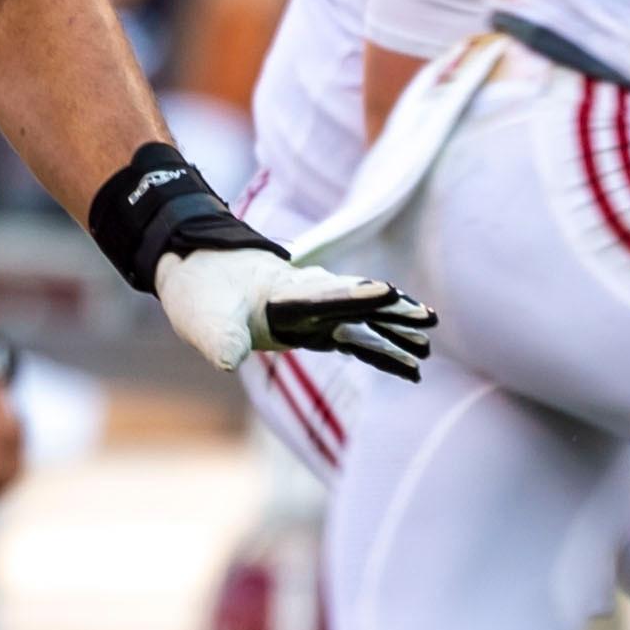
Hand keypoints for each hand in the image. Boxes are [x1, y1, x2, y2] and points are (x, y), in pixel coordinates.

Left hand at [155, 246, 433, 379]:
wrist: (200, 268)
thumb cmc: (201, 292)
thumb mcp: (203, 317)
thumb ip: (219, 337)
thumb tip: (229, 361)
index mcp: (283, 292)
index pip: (324, 295)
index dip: (354, 295)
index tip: (386, 292)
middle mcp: (307, 298)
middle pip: (357, 305)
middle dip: (391, 313)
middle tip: (428, 318)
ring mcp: (316, 310)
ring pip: (364, 320)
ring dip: (395, 330)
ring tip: (429, 343)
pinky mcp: (317, 324)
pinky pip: (357, 336)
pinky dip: (383, 346)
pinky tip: (410, 360)